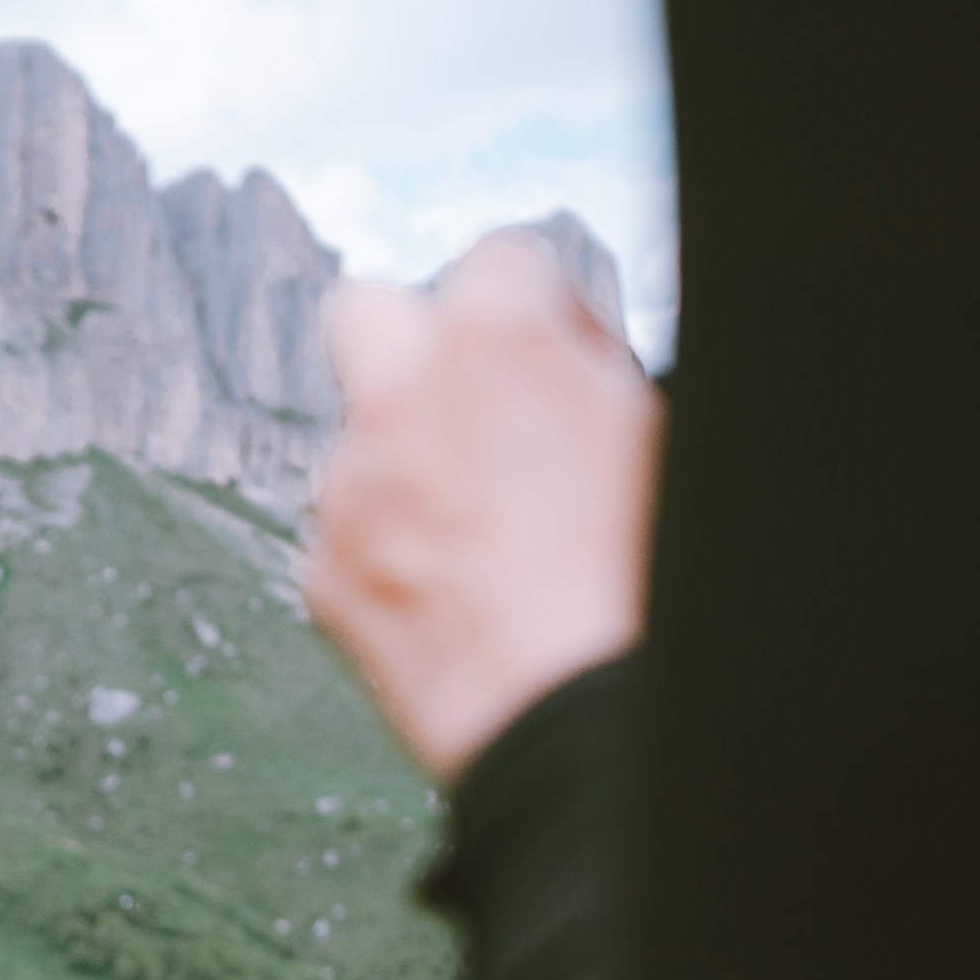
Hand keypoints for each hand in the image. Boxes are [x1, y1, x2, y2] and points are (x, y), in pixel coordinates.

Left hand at [301, 233, 663, 784]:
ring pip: (357, 440)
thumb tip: (568, 359)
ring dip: (404, 466)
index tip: (568, 364)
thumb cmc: (644, 578)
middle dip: (417, 347)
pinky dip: (387, 559)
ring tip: (486, 541)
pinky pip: (347, 540)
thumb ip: (590, 369)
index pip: (499, 259)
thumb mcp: (655, 433)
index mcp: (496, 337)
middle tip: (476, 409)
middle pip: (372, 312)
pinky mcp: (325, 575)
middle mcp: (400, 395)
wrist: (583, 720)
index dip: (544, 314)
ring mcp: (348, 488)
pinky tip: (455, 604)